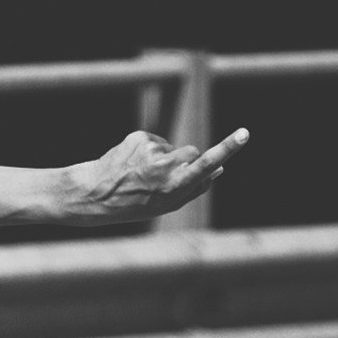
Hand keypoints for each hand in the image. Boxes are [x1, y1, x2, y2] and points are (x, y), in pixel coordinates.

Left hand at [61, 124, 250, 229]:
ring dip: (165, 158)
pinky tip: (132, 165)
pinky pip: (156, 142)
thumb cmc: (133, 204)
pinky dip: (148, 152)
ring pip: (174, 148)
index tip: (244, 133)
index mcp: (174, 187)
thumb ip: (194, 188)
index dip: (227, 149)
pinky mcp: (140, 137)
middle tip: (163, 177)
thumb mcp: (166, 205)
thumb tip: (219, 170)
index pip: (206, 165)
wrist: (93, 194)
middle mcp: (164, 167)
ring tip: (141, 174)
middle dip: (187, 161)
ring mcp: (152, 150)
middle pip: (193, 153)